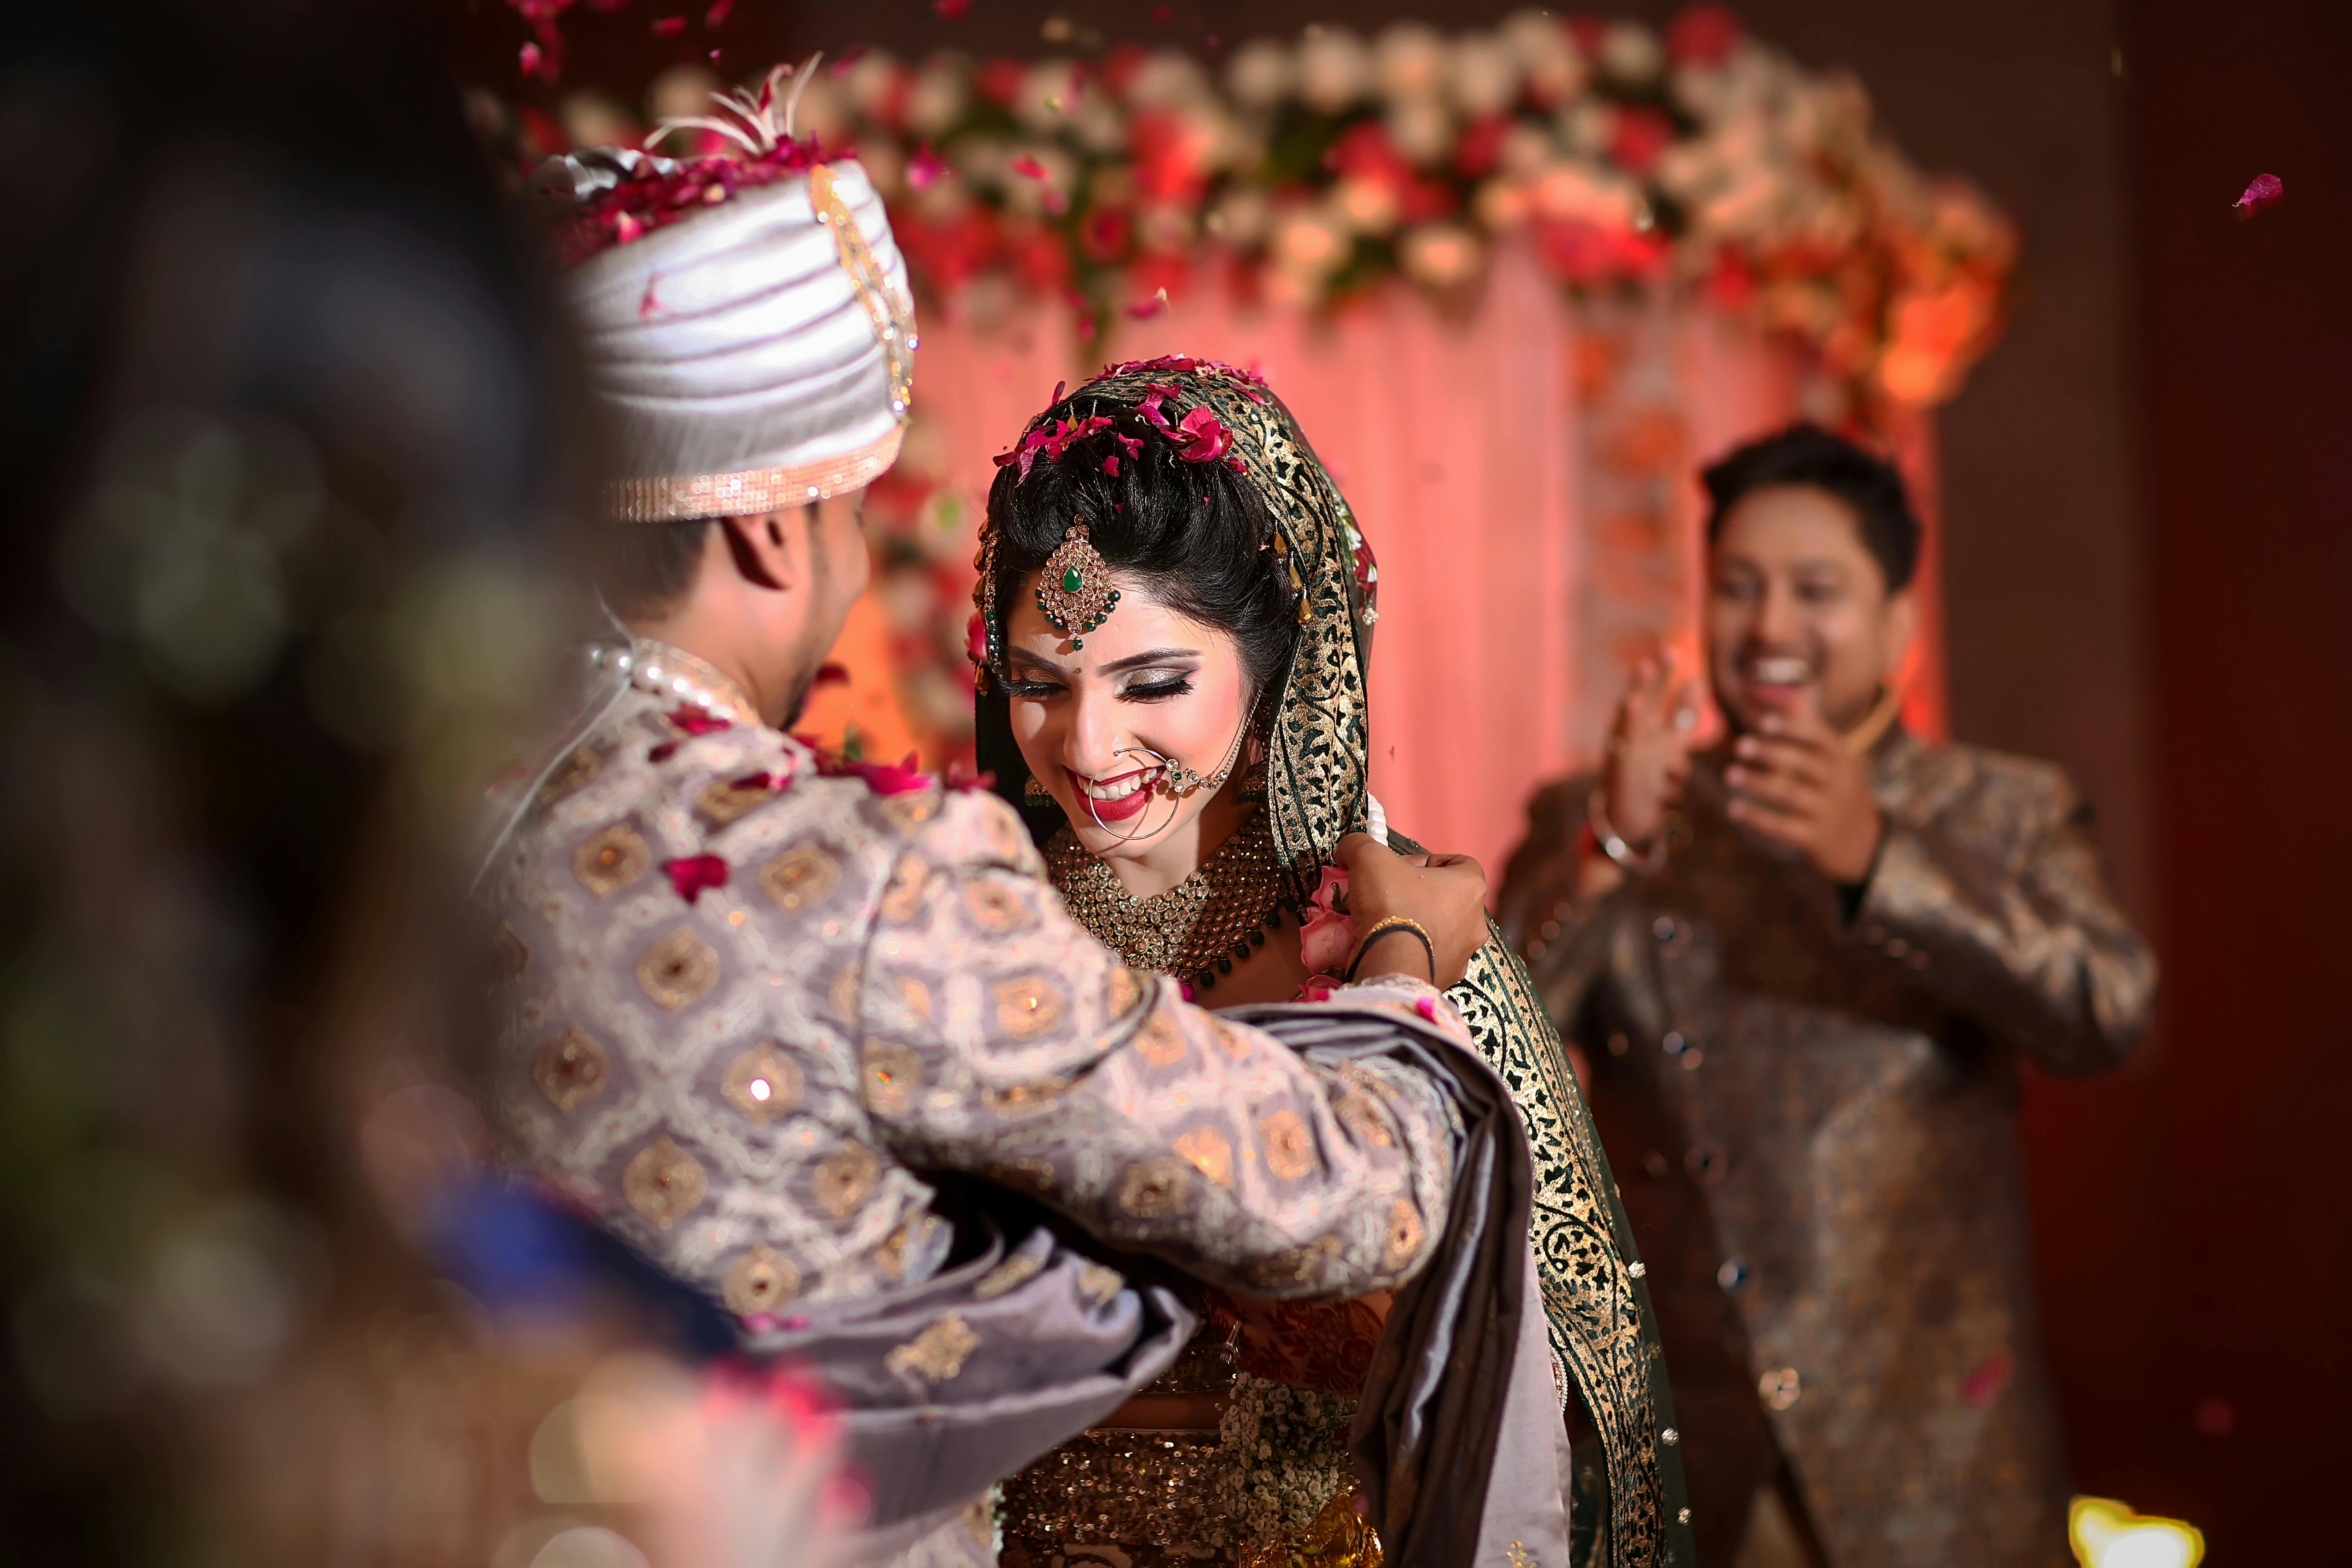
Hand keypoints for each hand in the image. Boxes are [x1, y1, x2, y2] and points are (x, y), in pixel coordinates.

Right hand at [1335, 833, 1487, 987]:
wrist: (1391, 965)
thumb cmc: (1392, 906)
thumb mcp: (1369, 858)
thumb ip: (1360, 845)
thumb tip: (1350, 847)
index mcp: (1470, 887)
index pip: (1458, 862)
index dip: (1428, 860)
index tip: (1401, 867)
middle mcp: (1474, 922)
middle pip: (1445, 898)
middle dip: (1416, 894)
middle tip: (1387, 895)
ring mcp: (1462, 953)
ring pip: (1437, 930)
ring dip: (1413, 924)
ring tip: (1381, 923)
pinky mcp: (1445, 977)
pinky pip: (1426, 956)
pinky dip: (1408, 950)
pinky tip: (1383, 946)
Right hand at [1600, 654, 1701, 847]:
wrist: (1629, 820)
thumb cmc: (1648, 782)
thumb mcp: (1671, 745)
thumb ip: (1681, 717)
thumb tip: (1697, 682)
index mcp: (1647, 730)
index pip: (1657, 698)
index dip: (1664, 677)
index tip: (1672, 652)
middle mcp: (1634, 736)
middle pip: (1645, 700)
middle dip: (1655, 677)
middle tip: (1666, 652)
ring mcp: (1623, 750)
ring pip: (1629, 716)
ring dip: (1637, 693)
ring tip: (1644, 669)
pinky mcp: (1617, 767)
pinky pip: (1621, 744)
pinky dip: (1625, 725)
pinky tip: (1629, 705)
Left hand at [1722, 687, 1883, 882]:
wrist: (1864, 845)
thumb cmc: (1838, 793)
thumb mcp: (1836, 763)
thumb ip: (1813, 731)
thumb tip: (1797, 693)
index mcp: (1842, 761)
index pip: (1821, 738)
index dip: (1793, 728)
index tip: (1763, 722)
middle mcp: (1839, 784)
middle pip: (1805, 764)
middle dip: (1772, 753)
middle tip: (1740, 745)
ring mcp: (1828, 813)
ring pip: (1790, 795)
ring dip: (1758, 783)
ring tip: (1730, 774)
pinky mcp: (1816, 839)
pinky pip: (1782, 827)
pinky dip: (1756, 817)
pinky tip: (1733, 808)